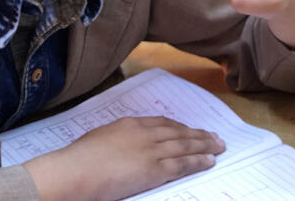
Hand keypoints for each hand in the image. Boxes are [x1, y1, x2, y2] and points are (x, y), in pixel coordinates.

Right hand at [24, 116, 225, 200]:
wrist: (75, 171)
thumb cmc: (79, 159)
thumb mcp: (100, 139)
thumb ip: (117, 140)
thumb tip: (122, 146)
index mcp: (130, 124)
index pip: (162, 124)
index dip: (180, 127)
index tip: (191, 129)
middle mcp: (144, 133)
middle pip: (178, 132)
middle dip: (198, 134)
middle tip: (215, 136)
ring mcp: (151, 151)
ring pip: (185, 146)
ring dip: (204, 146)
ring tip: (219, 147)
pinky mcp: (154, 170)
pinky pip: (182, 164)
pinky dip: (198, 161)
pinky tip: (209, 161)